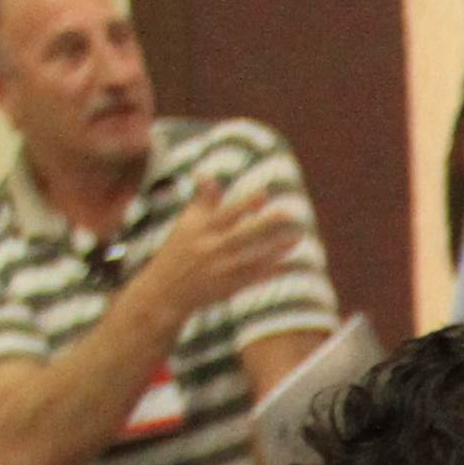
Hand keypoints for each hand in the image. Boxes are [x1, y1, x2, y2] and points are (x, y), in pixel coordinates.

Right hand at [129, 177, 300, 330]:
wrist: (166, 290)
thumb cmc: (179, 250)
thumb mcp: (187, 223)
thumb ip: (202, 200)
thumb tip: (206, 174)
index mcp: (199, 229)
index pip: (225, 213)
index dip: (244, 203)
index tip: (265, 193)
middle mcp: (210, 248)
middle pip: (242, 234)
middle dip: (265, 223)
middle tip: (289, 211)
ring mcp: (221, 269)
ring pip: (253, 257)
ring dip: (276, 248)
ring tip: (297, 236)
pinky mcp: (229, 286)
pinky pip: (256, 277)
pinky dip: (273, 270)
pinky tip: (291, 262)